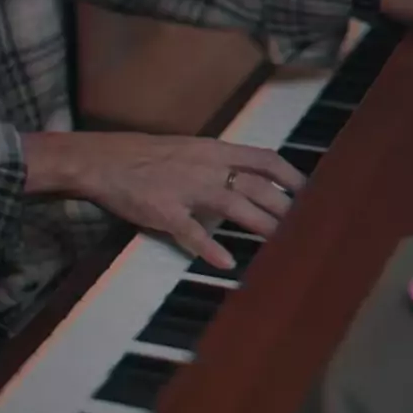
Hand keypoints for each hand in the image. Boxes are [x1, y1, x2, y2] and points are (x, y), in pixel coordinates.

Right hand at [55, 132, 304, 269]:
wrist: (102, 160)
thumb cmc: (145, 156)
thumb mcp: (188, 150)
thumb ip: (218, 163)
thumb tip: (248, 178)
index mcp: (213, 150)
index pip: (264, 158)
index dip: (291, 176)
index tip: (310, 193)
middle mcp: (206, 167)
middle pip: (257, 185)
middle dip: (285, 207)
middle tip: (304, 227)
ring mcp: (185, 189)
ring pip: (234, 205)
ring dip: (261, 224)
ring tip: (282, 244)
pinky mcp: (164, 210)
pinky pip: (191, 231)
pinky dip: (210, 247)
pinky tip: (227, 263)